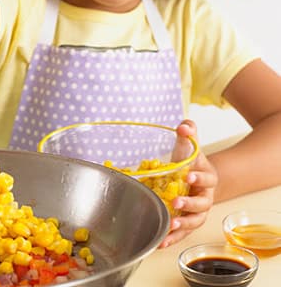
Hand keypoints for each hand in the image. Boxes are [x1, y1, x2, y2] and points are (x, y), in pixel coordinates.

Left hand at [160, 120, 217, 247]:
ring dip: (182, 224)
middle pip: (202, 203)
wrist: (195, 180)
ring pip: (194, 221)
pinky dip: (172, 238)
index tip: (188, 174)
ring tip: (170, 225)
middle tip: (177, 202)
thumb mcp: (189, 148)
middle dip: (190, 203)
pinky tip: (161, 242)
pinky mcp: (187, 223)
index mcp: (206, 177)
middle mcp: (205, 197)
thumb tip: (184, 125)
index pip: (207, 177)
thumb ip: (188, 135)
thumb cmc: (190, 163)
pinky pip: (182, 233)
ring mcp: (197, 212)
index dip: (199, 176)